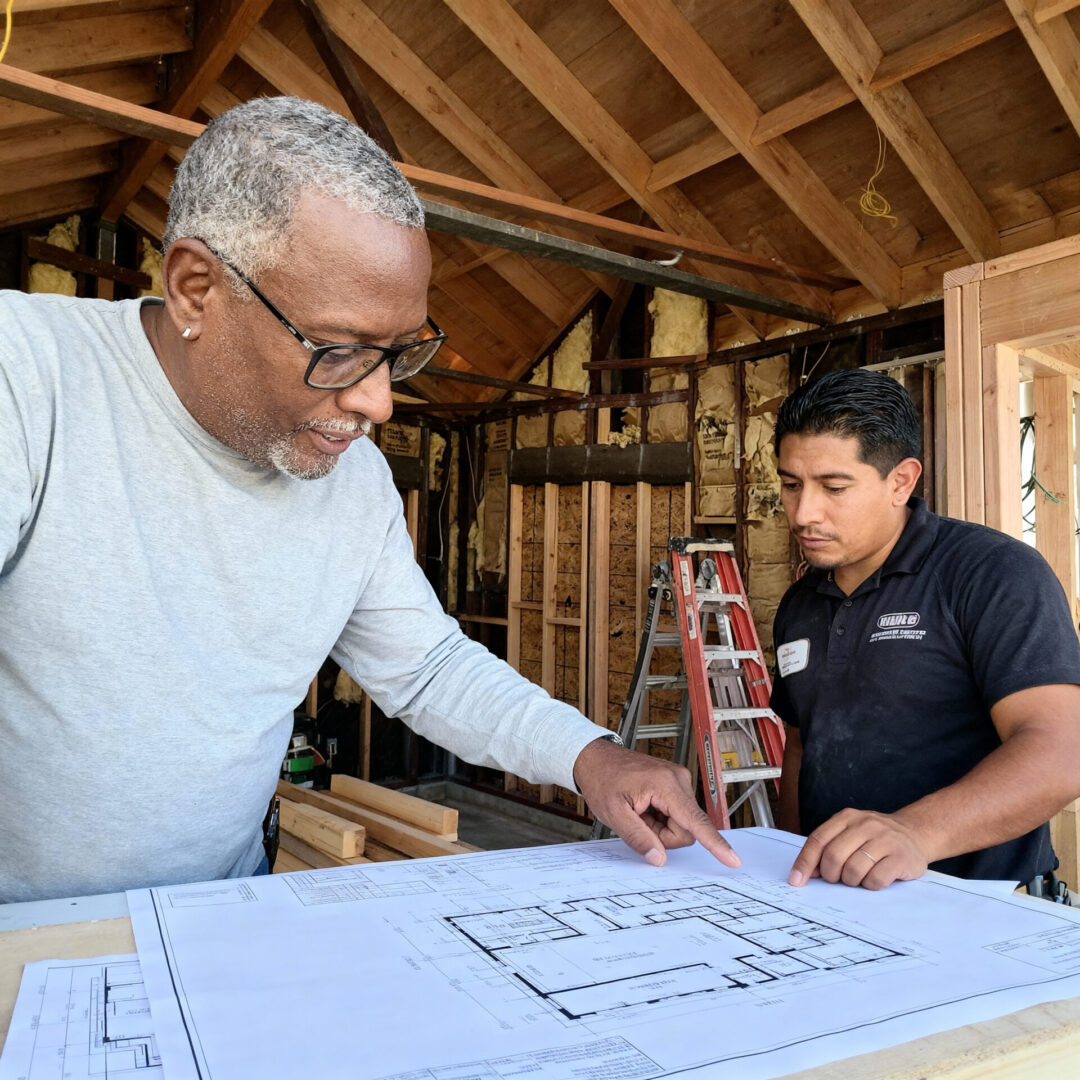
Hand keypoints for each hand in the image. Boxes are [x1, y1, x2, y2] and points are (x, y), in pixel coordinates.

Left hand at [573, 737, 740, 868]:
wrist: (596, 758)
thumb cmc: (602, 779)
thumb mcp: (614, 813)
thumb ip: (638, 837)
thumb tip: (659, 858)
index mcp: (665, 784)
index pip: (695, 821)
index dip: (715, 843)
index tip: (732, 859)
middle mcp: (678, 779)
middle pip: (687, 828)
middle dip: (663, 835)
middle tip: (638, 821)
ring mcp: (678, 781)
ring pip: (682, 824)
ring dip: (660, 827)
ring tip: (639, 812)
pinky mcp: (675, 785)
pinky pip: (677, 815)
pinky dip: (660, 819)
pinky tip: (644, 808)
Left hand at [787, 808, 928, 889]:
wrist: (916, 833)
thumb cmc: (875, 838)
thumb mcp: (850, 834)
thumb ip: (828, 847)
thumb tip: (805, 872)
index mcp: (847, 817)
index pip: (818, 840)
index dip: (804, 862)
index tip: (796, 880)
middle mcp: (865, 825)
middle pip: (833, 856)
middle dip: (831, 875)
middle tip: (838, 879)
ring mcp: (885, 839)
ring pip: (853, 870)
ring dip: (851, 881)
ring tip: (858, 877)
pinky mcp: (901, 857)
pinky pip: (875, 879)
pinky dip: (870, 885)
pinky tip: (874, 879)